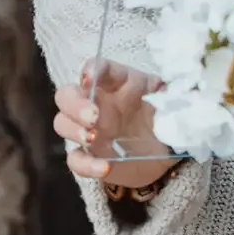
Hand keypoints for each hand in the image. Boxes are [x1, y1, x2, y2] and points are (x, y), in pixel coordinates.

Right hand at [53, 61, 175, 187]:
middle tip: (93, 116)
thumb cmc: (165, 115)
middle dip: (74, 103)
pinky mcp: (90, 155)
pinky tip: (104, 167)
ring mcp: (89, 129)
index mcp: (117, 82)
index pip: (97, 68)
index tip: (90, 77)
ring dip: (73, 130)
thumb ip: (168, 94)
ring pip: (62, 123)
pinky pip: (75, 159)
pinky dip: (85, 164)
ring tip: (94, 137)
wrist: (167, 150)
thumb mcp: (171, 99)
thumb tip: (170, 92)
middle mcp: (97, 102)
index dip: (91, 70)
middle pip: (66, 94)